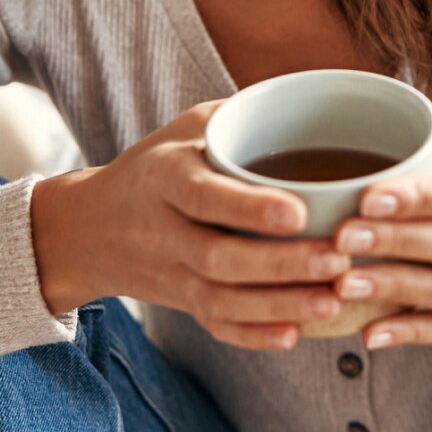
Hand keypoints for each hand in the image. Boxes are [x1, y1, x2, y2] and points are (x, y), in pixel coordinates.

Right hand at [31, 103, 350, 351]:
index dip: (250, 209)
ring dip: (278, 306)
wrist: (92, 225)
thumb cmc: (160, 162)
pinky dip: (252, 336)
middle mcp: (164, 229)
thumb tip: (311, 94)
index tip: (300, 213)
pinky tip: (295, 335)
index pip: (205, 196)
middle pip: (218, 258)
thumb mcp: (189, 126)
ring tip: (332, 301)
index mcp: (165, 176)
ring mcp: (170, 273)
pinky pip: (214, 326)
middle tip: (338, 260)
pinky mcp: (180, 303)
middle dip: (280, 265)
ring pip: (220, 300)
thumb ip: (240, 115)